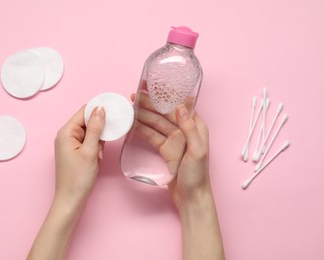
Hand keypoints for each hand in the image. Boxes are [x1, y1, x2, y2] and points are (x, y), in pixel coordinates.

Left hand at [54, 105, 105, 203]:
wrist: (71, 199)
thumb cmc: (78, 178)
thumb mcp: (90, 151)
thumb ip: (95, 128)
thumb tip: (100, 108)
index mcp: (66, 132)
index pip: (83, 111)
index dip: (98, 109)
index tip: (113, 110)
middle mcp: (66, 135)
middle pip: (87, 121)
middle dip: (98, 131)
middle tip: (101, 145)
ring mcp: (70, 143)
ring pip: (90, 133)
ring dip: (98, 142)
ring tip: (97, 156)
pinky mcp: (75, 151)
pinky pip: (89, 142)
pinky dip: (95, 149)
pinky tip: (96, 159)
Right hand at [131, 92, 209, 210]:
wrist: (191, 198)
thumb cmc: (198, 175)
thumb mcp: (197, 151)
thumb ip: (190, 128)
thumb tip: (179, 106)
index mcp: (196, 126)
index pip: (178, 105)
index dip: (165, 95)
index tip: (151, 86)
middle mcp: (184, 130)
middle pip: (164, 113)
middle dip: (150, 103)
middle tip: (134, 96)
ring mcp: (174, 140)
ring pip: (156, 123)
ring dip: (143, 115)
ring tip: (130, 108)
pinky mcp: (165, 150)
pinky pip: (152, 136)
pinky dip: (142, 130)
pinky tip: (133, 124)